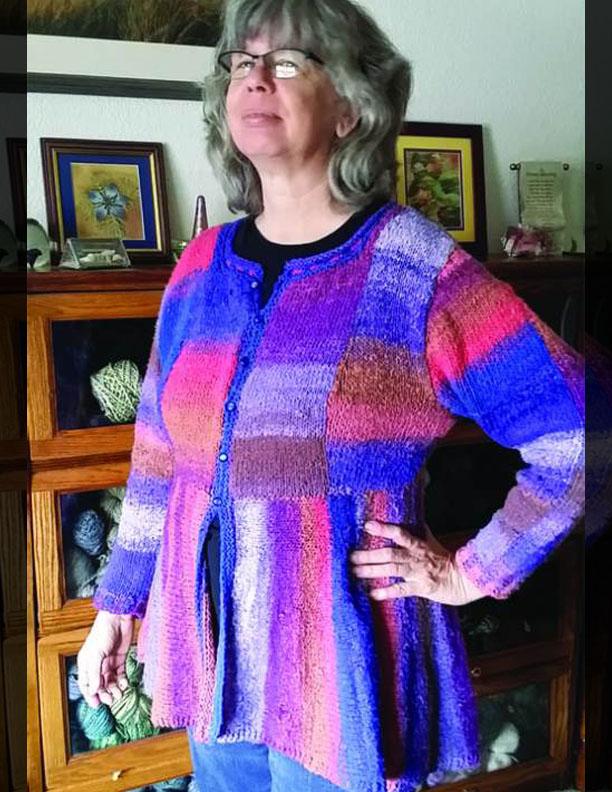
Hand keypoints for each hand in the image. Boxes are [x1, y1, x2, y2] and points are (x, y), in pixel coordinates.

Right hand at [77, 610, 133, 707]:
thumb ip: (94, 672)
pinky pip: (120, 674)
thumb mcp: (96, 653)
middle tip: (111, 700)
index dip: (90, 695)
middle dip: (105, 694)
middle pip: (99, 685)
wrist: (119, 618)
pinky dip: (122, 681)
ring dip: (114, 689)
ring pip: (110, 681)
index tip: (97, 705)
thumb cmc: (103, 632)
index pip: (86, 684)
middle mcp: (96, 664)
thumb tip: (93, 690)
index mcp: (86, 663)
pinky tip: (125, 684)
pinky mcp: (120, 659)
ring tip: (119, 694)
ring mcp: (108, 662)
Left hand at [350, 520, 484, 605]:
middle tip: (352, 556)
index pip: (400, 533)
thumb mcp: (430, 540)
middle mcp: (416, 557)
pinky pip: (402, 590)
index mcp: (418, 544)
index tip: (367, 525)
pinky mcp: (421, 588)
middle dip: (370, 555)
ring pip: (393, 570)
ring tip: (356, 571)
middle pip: (390, 553)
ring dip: (373, 571)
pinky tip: (373, 593)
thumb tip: (408, 511)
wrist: (462, 578)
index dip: (384, 528)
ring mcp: (418, 573)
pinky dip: (387, 592)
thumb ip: (417, 529)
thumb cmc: (442, 558)